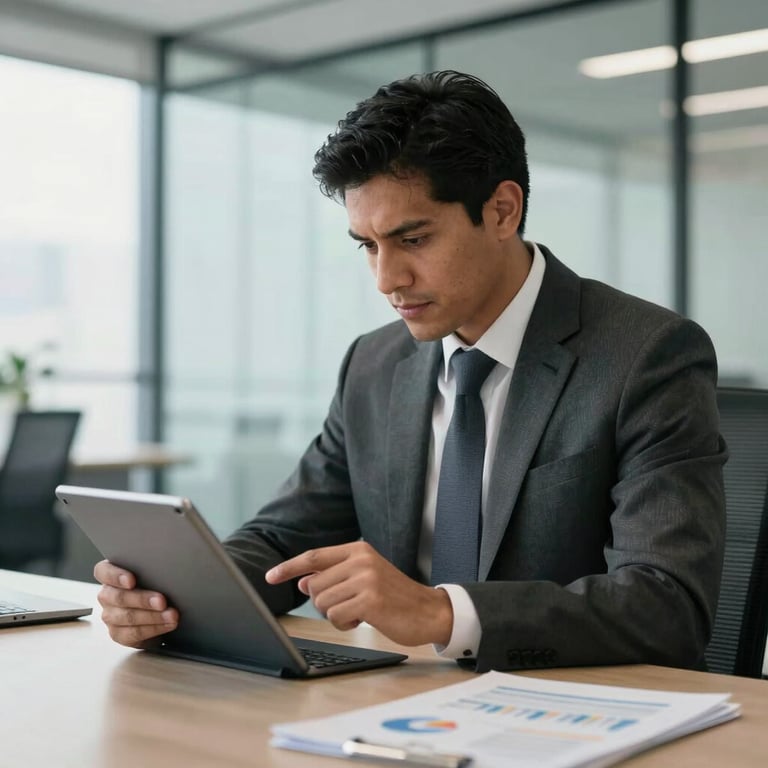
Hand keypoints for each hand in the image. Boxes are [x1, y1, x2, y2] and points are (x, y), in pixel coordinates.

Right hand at [93, 560, 178, 647]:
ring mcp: (111, 615)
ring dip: (152, 616)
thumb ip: (154, 564)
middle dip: (142, 599)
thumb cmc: (155, 581)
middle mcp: (107, 594)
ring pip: (127, 617)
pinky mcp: (119, 633)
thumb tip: (172, 554)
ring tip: (172, 614)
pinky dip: (154, 628)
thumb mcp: (153, 569)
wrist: (159, 606)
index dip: (116, 576)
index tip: (132, 580)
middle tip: (162, 600)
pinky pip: (133, 633)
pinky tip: (168, 624)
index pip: (103, 571)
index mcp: (111, 574)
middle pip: (118, 597)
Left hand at [265, 542, 452, 646]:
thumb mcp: (363, 578)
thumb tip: (301, 581)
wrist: (428, 610)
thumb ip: (334, 576)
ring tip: (359, 612)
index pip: (313, 557)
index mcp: (358, 550)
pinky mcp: (370, 600)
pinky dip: (345, 624)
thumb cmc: (393, 597)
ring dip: (335, 615)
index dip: (288, 567)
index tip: (269, 576)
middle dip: (323, 602)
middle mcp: (361, 560)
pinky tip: (364, 620)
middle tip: (349, 605)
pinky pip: (336, 616)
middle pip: (314, 585)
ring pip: (322, 602)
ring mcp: (366, 578)